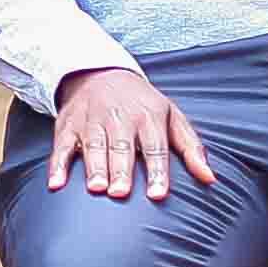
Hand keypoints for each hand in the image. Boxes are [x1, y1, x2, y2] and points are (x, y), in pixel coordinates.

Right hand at [46, 66, 216, 202]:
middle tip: (120, 192)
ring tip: (96, 188)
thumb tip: (210, 178)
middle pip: (121, 146)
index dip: (156, 171)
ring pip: (93, 145)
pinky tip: (57, 183)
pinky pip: (62, 146)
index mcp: (149, 115)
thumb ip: (191, 148)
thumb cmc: (142, 104)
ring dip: (93, 167)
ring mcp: (91, 120)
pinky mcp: (68, 125)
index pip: (154, 146)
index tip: (157, 194)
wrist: (99, 72)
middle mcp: (119, 117)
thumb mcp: (172, 117)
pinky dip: (58, 164)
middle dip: (121, 169)